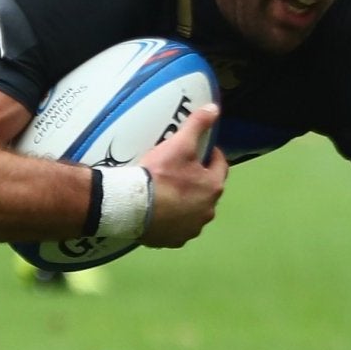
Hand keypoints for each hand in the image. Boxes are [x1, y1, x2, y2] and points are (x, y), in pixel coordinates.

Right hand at [139, 103, 226, 247]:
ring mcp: (191, 228)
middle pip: (206, 190)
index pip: (219, 165)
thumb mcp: (179, 145)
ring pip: (192, 211)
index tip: (198, 150)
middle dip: (196, 181)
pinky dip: (171, 221)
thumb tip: (214, 108)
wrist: (131, 206)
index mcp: (213, 186)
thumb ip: (197, 125)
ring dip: (185, 203)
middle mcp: (208, 211)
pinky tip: (157, 213)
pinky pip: (176, 228)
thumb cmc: (159, 175)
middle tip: (176, 171)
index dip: (210, 154)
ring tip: (165, 194)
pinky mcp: (173, 241)